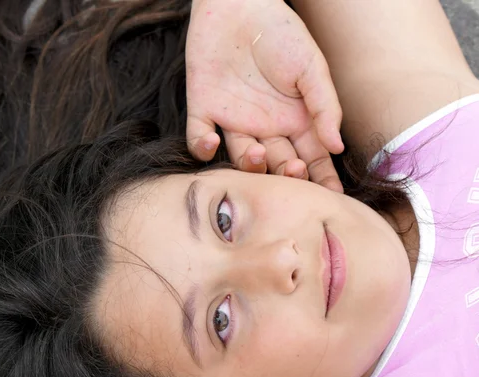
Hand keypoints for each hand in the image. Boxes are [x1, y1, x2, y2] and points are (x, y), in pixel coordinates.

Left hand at [186, 0, 343, 191]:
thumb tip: (337, 146)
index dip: (321, 179)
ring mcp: (234, 122)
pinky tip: (212, 138)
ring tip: (259, 153)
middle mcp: (265, 128)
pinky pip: (198, 138)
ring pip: (241, 159)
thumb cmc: (281, 31)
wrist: (240, 2)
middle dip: (286, 177)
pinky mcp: (204, 110)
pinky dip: (201, 145)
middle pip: (277, 166)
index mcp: (294, 121)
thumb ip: (324, 106)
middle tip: (293, 172)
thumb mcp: (311, 67)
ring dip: (249, 164)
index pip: (311, 159)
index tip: (330, 198)